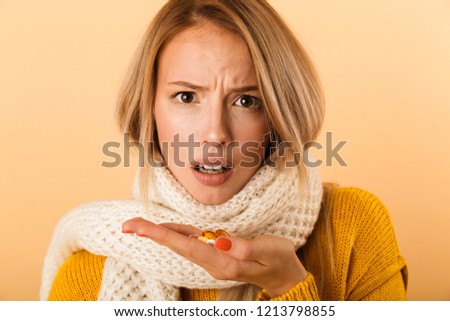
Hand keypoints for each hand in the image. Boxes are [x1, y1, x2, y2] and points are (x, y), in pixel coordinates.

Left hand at [122, 217, 307, 296]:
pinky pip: (192, 243)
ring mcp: (214, 260)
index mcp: (223, 262)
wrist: (284, 275)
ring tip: (138, 226)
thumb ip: (244, 247)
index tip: (140, 229)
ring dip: (160, 234)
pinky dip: (176, 235)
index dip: (162, 236)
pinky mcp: (217, 254)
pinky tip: (166, 230)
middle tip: (127, 225)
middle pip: (177, 246)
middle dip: (152, 234)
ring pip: (182, 245)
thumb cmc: (278, 260)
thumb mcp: (269, 250)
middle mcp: (213, 263)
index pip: (186, 247)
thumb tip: (220, 240)